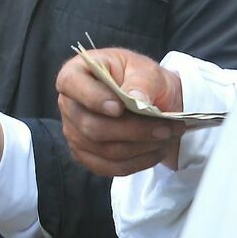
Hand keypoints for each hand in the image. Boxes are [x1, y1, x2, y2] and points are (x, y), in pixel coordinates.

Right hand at [56, 48, 184, 176]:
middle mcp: (69, 104)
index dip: (92, 98)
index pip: (71, 84)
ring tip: (167, 137)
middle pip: (92, 126)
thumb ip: (142, 82)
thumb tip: (137, 100)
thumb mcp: (147, 70)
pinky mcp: (86, 155)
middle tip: (165, 128)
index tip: (120, 107)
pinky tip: (157, 151)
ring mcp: (74, 133)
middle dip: (133, 130)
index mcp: (75, 72)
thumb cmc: (141, 79)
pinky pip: (110, 167)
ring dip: (141, 147)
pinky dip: (137, 162)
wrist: (148, 99)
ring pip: (104, 150)